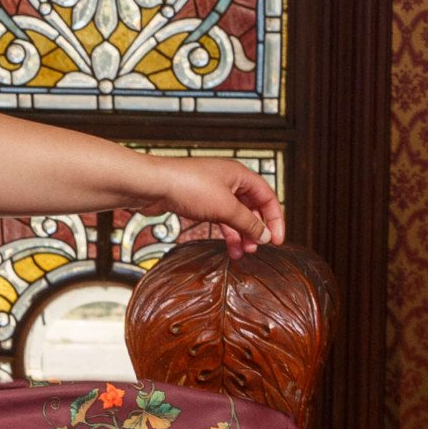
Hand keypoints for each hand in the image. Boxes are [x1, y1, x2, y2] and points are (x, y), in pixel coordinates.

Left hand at [132, 156, 283, 258]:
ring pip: (234, 215)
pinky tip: (227, 246)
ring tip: (241, 253)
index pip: (268, 197)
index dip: (275, 219)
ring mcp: (212, 191)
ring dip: (239, 234)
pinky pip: (218, 218)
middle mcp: (228, 181)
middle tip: (255, 248)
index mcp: (240, 175)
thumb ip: (247, 222)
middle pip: (251, 207)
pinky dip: (224, 232)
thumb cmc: (186, 186)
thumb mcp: (225, 207)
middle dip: (255, 229)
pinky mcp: (197, 201)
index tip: (276, 240)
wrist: (151, 185)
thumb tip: (264, 235)